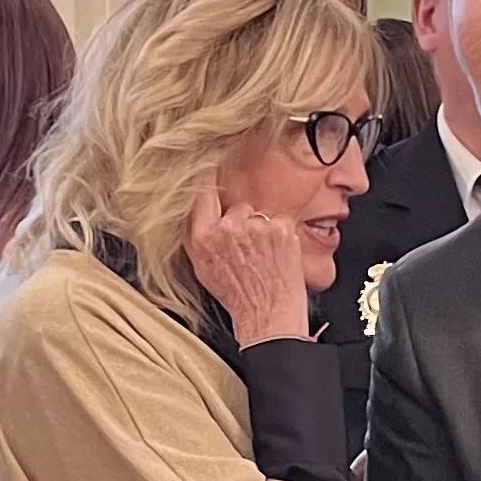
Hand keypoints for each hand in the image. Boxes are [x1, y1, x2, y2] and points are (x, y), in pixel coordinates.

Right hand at [186, 182, 313, 342]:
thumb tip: (198, 206)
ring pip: (260, 215)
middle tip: (249, 251)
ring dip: (264, 230)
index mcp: (202, 237)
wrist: (268, 317)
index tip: (212, 163)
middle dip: (243, 223)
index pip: (202, 193)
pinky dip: (282, 235)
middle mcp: (227, 228)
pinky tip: (278, 256)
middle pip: (237, 207)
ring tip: (264, 257)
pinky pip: (281, 221)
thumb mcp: (203, 268)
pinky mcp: (280, 227)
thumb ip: (199, 236)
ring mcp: (255, 226)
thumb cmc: (238, 296)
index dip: (208, 177)